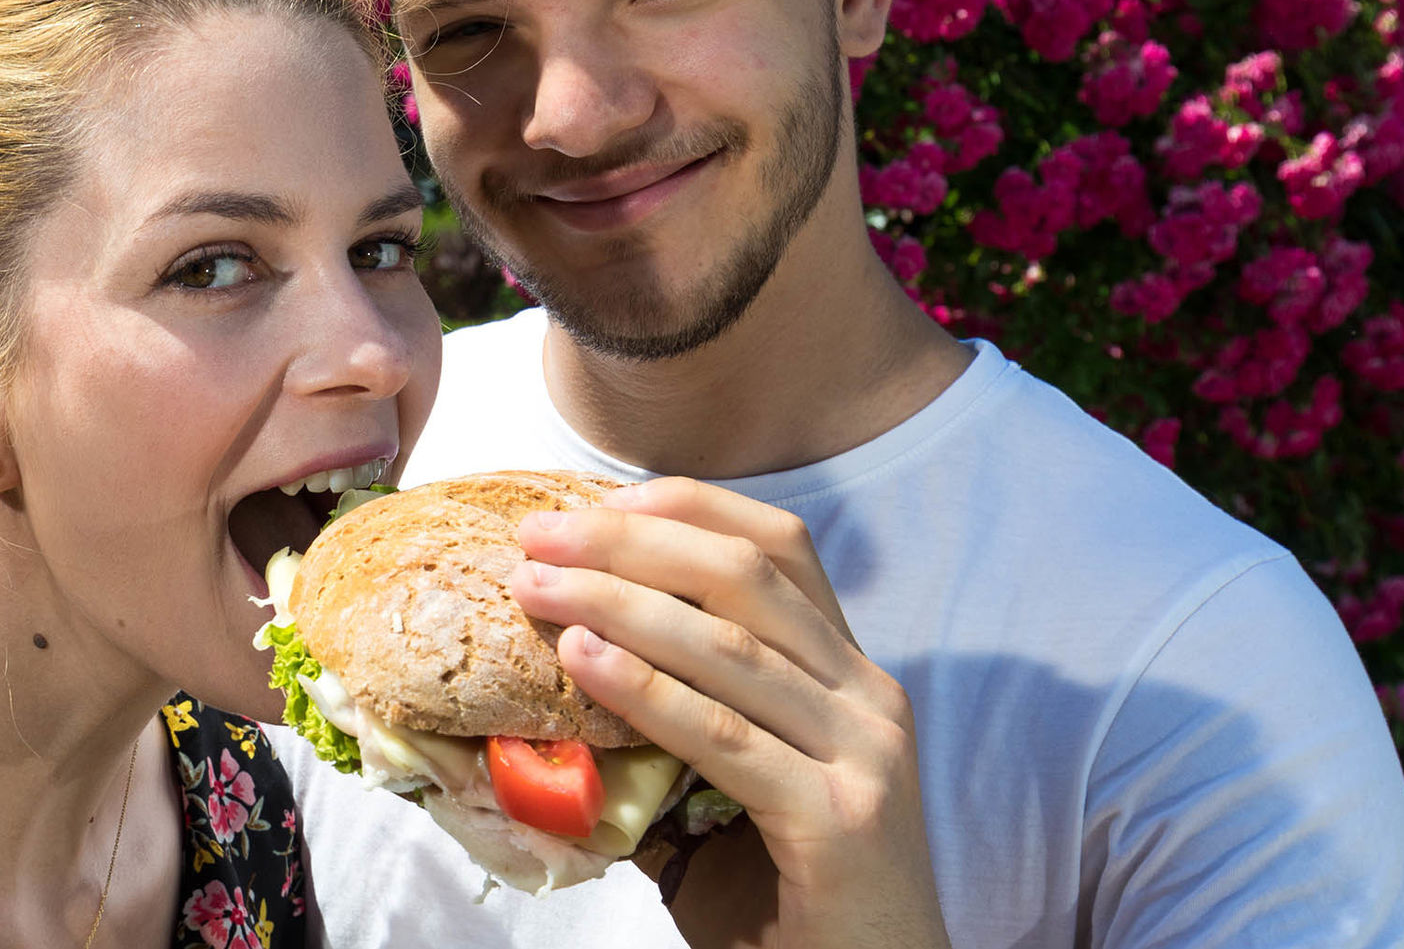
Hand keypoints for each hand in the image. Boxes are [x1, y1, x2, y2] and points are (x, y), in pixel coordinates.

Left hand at [510, 478, 949, 948]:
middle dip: (633, 544)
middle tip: (538, 536)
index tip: (594, 502)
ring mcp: (864, 755)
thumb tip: (557, 676)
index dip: (687, 509)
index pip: (777, 550)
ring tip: (535, 588)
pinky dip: (647, 690)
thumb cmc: (793, 901)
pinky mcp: (838, 820)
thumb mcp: (735, 796)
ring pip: (732, 647)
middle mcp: (868, 699)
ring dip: (620, 605)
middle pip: (748, 577)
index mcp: (849, 677)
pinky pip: (725, 737)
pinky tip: (583, 662)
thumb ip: (670, 736)